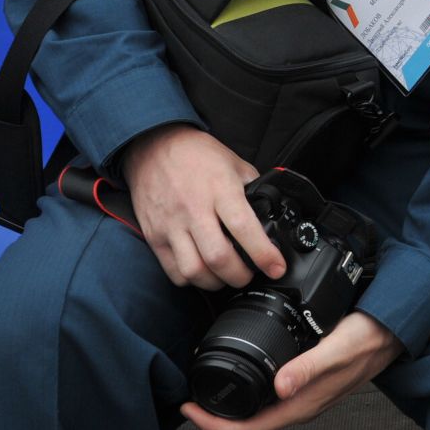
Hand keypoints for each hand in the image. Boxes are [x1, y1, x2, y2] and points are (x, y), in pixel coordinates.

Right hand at [120, 124, 283, 290]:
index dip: (263, 254)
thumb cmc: (197, 155)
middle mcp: (194, 210)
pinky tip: (202, 272)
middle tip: (250, 275)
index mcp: (220, 190)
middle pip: (218, 258)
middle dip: (239, 276)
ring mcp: (171, 225)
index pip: (244, 228)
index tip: (277, 268)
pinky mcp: (154, 236)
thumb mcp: (234, 164)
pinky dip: (191, 279)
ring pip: (194, 270)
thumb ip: (252, 188)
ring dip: (215, 282)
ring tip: (226, 277)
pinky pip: (172, 270)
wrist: (153, 146)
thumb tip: (270, 211)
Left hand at [181, 311, 401, 429]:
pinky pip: (270, 398)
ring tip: (209, 392)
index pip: (250, 428)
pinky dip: (250, 391)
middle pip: (249, 424)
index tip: (190, 409)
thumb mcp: (337, 349)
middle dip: (217, 419)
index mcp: (301, 403)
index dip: (215, 424)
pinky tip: (244, 375)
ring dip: (232, 407)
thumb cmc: (368, 340)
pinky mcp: (306, 382)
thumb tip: (279, 387)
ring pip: (259, 411)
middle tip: (190, 401)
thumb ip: (309, 367)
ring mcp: (303, 395)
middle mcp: (299, 404)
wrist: (393, 332)